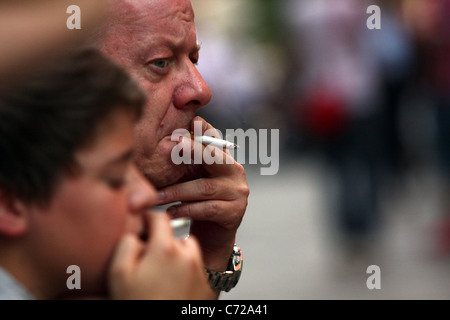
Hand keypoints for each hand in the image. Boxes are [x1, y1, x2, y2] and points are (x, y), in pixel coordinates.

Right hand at [108, 213, 212, 299]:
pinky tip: (172, 285)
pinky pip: (197, 269)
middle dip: (163, 241)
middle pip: (176, 235)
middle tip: (150, 256)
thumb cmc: (138, 305)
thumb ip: (127, 244)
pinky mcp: (207, 288)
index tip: (143, 224)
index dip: (148, 218)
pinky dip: (186, 271)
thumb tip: (137, 233)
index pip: (160, 218)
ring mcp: (200, 273)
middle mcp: (188, 257)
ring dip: (178, 255)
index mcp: (166, 250)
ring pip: (189, 251)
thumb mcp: (119, 274)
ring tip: (162, 273)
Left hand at [157, 116, 248, 272]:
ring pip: (204, 188)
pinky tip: (171, 212)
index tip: (193, 122)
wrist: (210, 237)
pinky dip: (186, 210)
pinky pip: (207, 209)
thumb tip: (165, 141)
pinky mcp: (234, 213)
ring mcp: (237, 193)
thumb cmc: (197, 203)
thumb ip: (184, 161)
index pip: (215, 141)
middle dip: (195, 150)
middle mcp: (235, 173)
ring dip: (177, 192)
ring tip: (157, 196)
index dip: (205, 131)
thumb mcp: (190, 178)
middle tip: (176, 145)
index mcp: (224, 160)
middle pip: (215, 158)